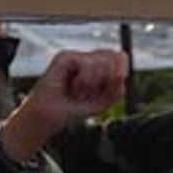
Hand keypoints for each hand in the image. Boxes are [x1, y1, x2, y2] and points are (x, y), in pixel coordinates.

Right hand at [0, 49, 127, 161]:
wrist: (50, 116)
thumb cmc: (72, 109)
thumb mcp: (101, 103)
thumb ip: (115, 90)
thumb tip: (121, 76)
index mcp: (97, 66)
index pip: (118, 56)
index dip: (122, 67)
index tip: (119, 82)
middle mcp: (86, 58)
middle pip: (112, 56)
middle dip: (108, 78)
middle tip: (93, 92)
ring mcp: (76, 56)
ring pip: (101, 61)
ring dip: (94, 83)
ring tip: (80, 91)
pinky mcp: (65, 56)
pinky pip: (86, 63)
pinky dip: (84, 80)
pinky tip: (74, 86)